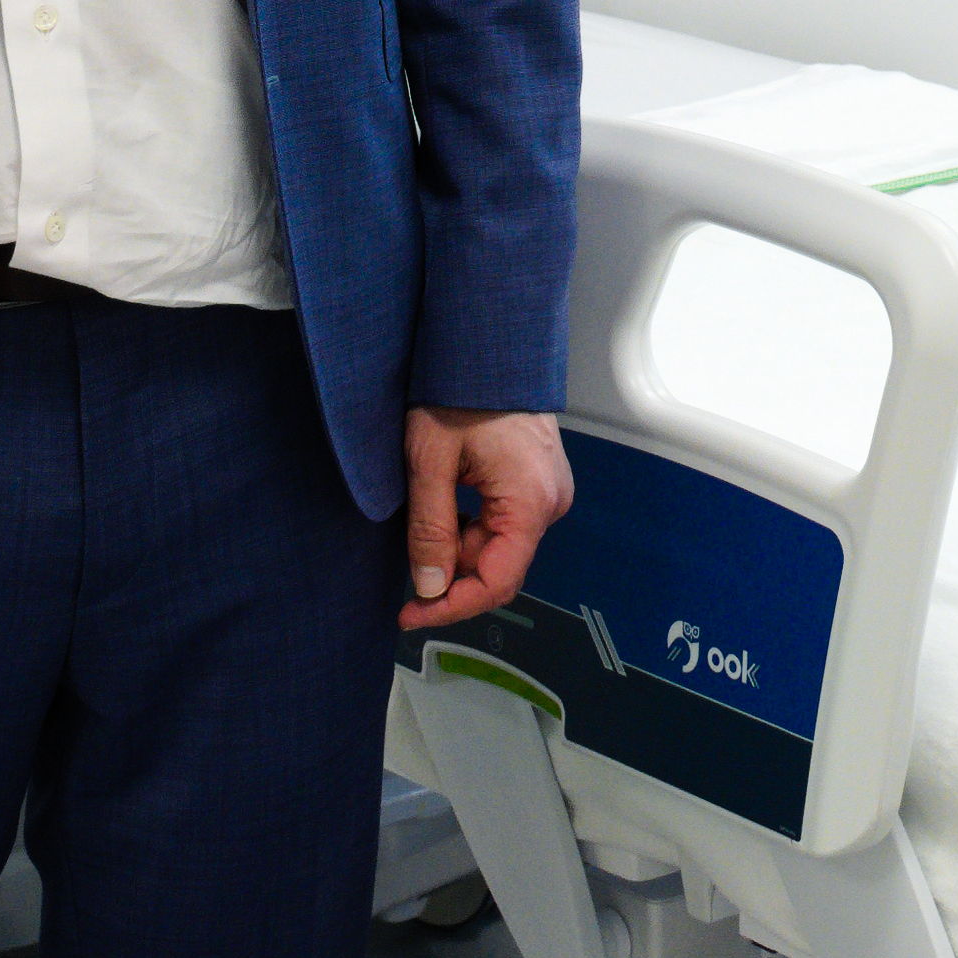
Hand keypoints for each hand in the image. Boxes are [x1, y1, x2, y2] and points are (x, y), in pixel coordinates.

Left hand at [400, 405, 572, 633]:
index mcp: (531, 502)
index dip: (452, 606)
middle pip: (499, 567)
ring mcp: (547, 492)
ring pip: (499, 546)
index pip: (497, 582)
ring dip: (458, 548)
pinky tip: (443, 508)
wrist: (487, 343)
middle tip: (406, 574)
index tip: (413, 614)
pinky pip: (504, 523)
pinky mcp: (537, 482)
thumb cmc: (461, 391)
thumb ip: (430, 529)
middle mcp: (550, 502)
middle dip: (451, 576)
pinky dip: (471, 527)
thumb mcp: (430, 462)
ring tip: (421, 521)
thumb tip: (429, 585)